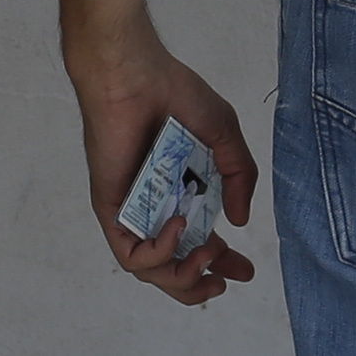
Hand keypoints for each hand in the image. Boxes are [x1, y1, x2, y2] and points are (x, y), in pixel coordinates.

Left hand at [69, 36, 259, 305]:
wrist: (134, 74)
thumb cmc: (174, 94)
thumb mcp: (222, 135)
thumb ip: (238, 176)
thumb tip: (240, 221)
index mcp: (179, 191)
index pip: (196, 243)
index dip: (222, 263)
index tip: (245, 270)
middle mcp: (153, 206)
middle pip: (173, 267)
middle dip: (201, 283)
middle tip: (225, 276)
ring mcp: (130, 210)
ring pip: (150, 271)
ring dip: (183, 275)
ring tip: (206, 250)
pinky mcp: (110, 208)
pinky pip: (129, 254)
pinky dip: (158, 253)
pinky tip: (179, 227)